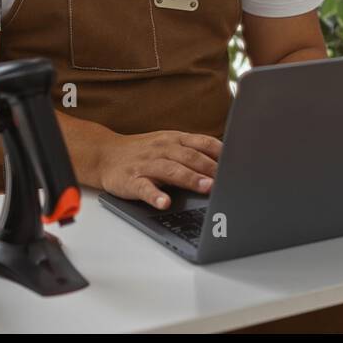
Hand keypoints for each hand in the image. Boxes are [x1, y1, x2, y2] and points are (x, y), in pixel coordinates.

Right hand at [97, 130, 221, 210]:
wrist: (104, 154)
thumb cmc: (143, 151)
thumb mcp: (169, 144)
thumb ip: (194, 150)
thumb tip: (226, 161)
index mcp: (174, 140)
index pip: (202, 143)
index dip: (221, 152)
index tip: (238, 163)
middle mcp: (162, 149)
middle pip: (190, 157)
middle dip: (210, 167)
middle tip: (228, 179)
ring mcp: (147, 164)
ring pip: (171, 170)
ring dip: (190, 178)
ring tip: (206, 187)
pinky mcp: (131, 180)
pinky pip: (144, 188)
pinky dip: (154, 195)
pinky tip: (164, 202)